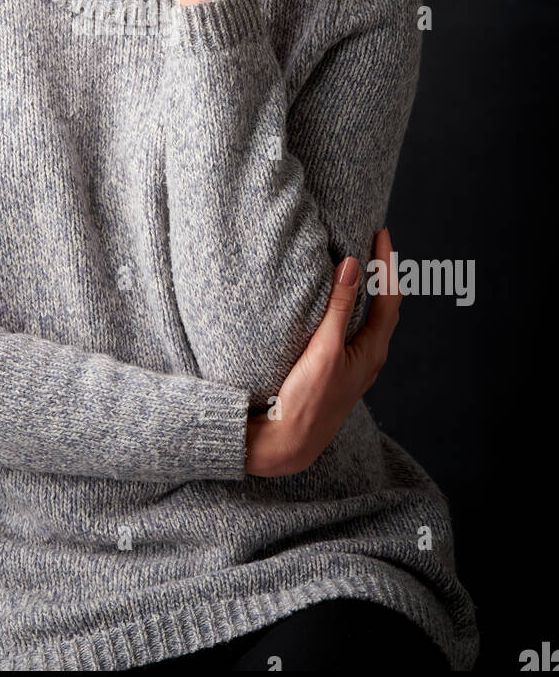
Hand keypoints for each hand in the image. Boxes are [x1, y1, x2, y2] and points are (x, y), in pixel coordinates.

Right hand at [244, 227, 400, 476]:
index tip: (382, 232)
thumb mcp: (324, 349)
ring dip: (369, 292)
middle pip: (385, 307)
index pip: (389, 297)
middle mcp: (369, 358)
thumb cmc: (307, 400)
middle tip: (375, 242)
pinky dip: (352, 309)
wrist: (288, 444)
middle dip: (383, 274)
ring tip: (361, 266)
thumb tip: (353, 265)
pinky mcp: (337, 372)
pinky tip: (337, 306)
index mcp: (373, 351)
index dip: (387, 263)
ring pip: (370, 320)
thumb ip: (338, 306)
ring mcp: (354, 366)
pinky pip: (353, 331)